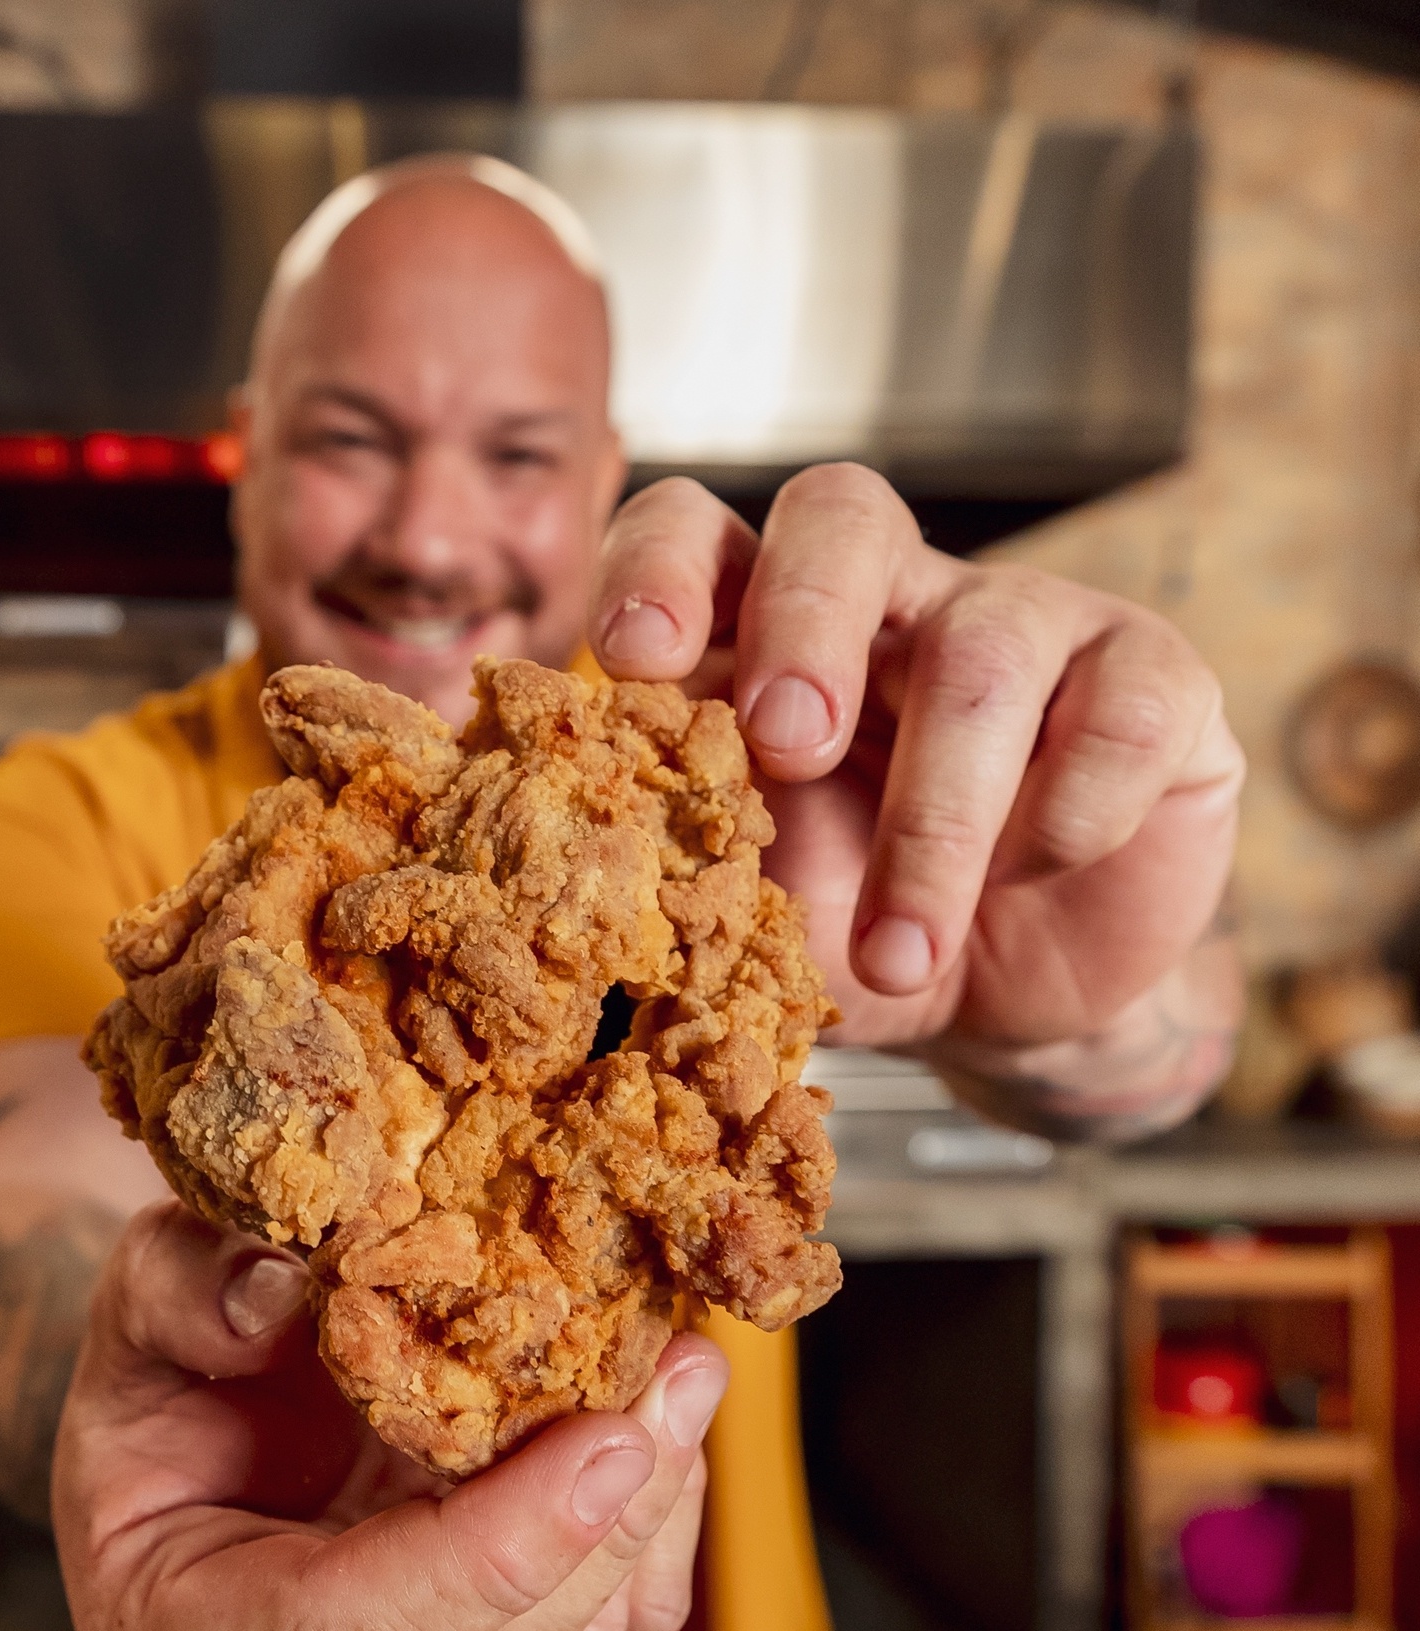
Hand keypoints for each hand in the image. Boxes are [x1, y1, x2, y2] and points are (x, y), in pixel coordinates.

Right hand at [51, 1199, 723, 1630]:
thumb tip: (278, 1284)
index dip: (483, 1554)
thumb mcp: (137, 1309)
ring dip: (648, 1522)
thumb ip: (181, 1287)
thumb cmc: (163, 1384)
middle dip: (602, 1523)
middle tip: (677, 1372)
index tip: (601, 1441)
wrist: (194, 1449)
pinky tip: (664, 1431)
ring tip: (685, 1376)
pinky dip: (649, 1541)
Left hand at [588, 467, 1244, 1055]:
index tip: (632, 661)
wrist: (1003, 1001)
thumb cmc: (852, 928)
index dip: (658, 569)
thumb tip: (596, 889)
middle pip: (842, 515)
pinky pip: (1121, 709)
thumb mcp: (753, 913)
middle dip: (804, 625)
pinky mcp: (1149, 682)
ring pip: (983, 649)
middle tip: (785, 748)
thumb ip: (684, 874)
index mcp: (760, 632)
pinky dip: (1068, 816)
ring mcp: (1027, 625)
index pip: (694, 530)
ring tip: (899, 952)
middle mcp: (887, 599)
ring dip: (936, 818)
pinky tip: (1034, 879)